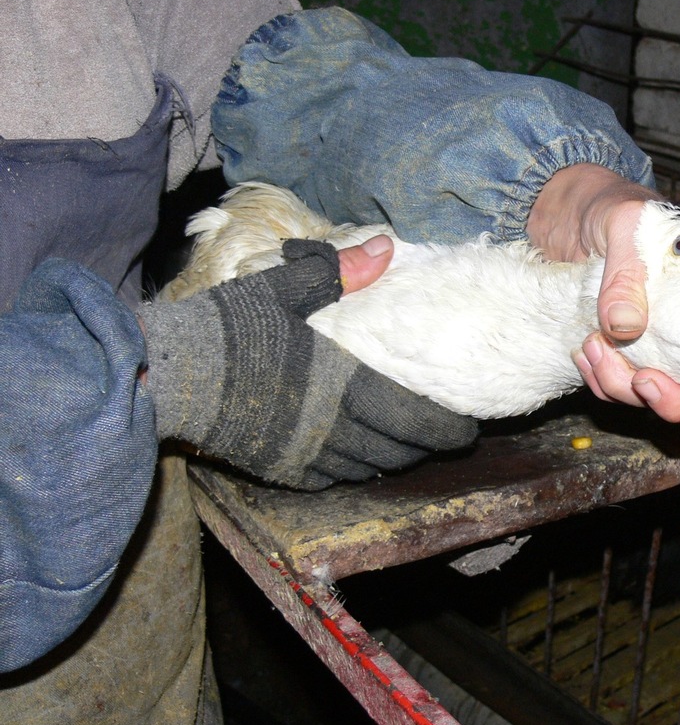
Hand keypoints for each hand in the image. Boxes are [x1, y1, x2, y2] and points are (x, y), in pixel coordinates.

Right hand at [141, 238, 477, 489]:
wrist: (166, 376)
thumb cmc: (227, 328)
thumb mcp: (282, 288)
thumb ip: (339, 272)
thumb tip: (387, 246)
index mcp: (343, 385)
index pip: (414, 418)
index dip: (447, 427)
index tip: (468, 425)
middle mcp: (333, 430)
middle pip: (400, 451)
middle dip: (428, 445)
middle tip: (446, 434)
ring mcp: (306, 456)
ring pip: (370, 469)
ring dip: (394, 458)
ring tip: (407, 442)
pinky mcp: (280, 472)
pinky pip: (333, 479)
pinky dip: (355, 468)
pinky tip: (358, 453)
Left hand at [529, 164, 679, 421]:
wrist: (565, 209)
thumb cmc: (609, 203)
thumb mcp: (623, 224)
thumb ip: (626, 272)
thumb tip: (624, 325)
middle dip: (675, 399)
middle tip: (641, 381)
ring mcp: (668, 340)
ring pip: (666, 393)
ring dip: (626, 387)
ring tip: (593, 348)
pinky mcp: (634, 350)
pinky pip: (627, 387)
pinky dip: (605, 381)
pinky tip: (586, 354)